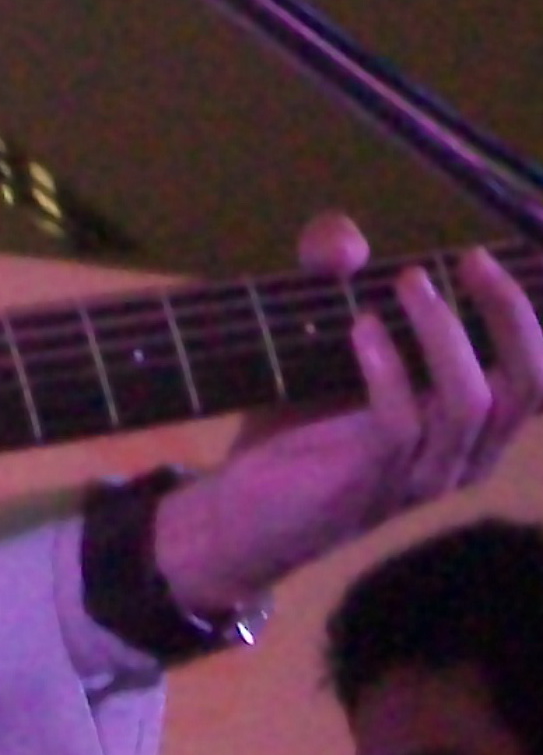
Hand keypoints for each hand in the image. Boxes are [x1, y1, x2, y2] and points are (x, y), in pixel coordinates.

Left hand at [154, 215, 542, 615]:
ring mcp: (421, 476)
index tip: (489, 258)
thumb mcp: (316, 345)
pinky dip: (388, 369)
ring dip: (442, 333)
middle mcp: (463, 455)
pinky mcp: (373, 483)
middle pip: (528, 389)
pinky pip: (403, 424)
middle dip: (510, 317)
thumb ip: (332, 285)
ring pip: (470, 404)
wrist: (241, 513)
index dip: (531, 319)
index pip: (537, 379)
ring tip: (407, 281)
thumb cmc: (295, 425)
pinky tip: (362, 328)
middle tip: (469, 260)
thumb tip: (347, 241)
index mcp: (470, 428)